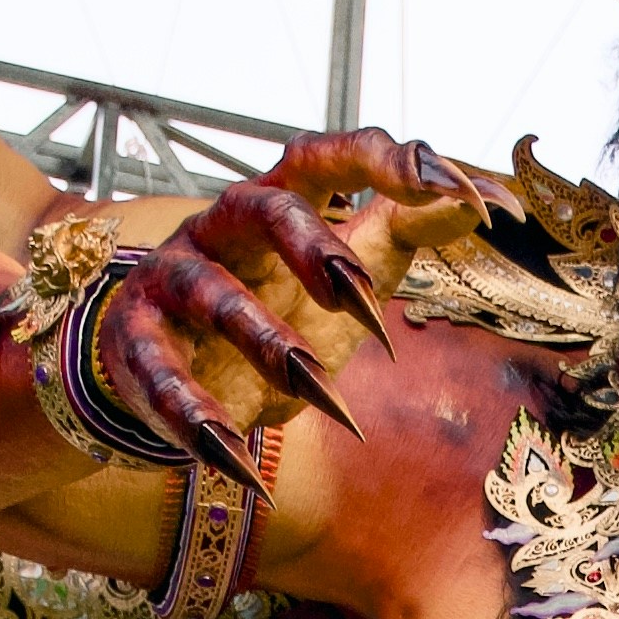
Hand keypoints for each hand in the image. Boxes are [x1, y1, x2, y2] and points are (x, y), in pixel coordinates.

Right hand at [54, 143, 460, 495]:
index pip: (326, 158)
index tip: (457, 191)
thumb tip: (481, 203)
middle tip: (362, 293)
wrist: (157, 365)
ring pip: (212, 295)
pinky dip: (196, 420)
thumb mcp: (337, 274)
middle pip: (263, 208)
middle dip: (311, 245)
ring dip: (266, 343)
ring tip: (317, 391)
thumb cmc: (266, 307)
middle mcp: (220, 229)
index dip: (387, 163)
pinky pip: (161, 380)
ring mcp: (172, 282)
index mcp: (275, 203)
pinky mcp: (136, 346)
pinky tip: (235, 460)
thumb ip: (401, 232)